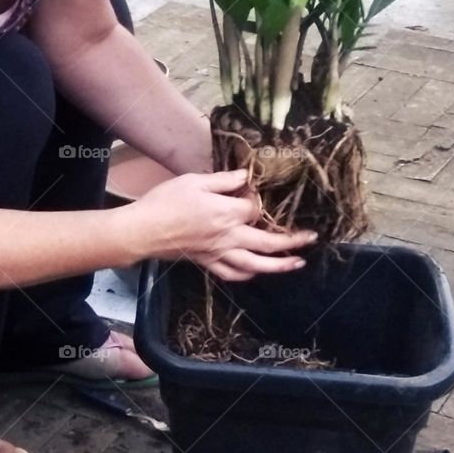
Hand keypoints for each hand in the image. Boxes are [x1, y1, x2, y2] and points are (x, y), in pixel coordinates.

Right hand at [127, 169, 316, 280]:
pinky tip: (256, 272)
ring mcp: (219, 253)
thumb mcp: (194, 181)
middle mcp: (228, 236)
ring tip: (297, 263)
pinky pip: (232, 274)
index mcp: (226, 212)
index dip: (258, 199)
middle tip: (311, 238)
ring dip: (279, 265)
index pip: (255, 208)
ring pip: (256, 265)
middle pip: (268, 242)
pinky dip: (248, 275)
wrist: (142, 231)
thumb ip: (223, 180)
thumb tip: (245, 177)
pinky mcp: (207, 263)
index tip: (252, 190)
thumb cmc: (165, 201)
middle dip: (292, 240)